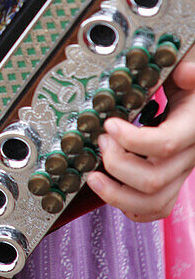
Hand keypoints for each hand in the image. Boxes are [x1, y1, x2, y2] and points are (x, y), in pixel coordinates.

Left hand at [88, 50, 194, 221]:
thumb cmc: (188, 87)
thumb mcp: (189, 70)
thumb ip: (187, 72)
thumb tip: (185, 73)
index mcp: (193, 128)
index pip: (165, 144)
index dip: (132, 140)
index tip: (109, 125)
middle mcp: (189, 156)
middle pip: (153, 179)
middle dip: (116, 163)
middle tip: (100, 141)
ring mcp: (180, 172)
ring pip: (153, 202)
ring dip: (116, 193)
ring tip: (93, 175)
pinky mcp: (171, 181)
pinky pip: (156, 207)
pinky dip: (130, 205)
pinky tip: (110, 189)